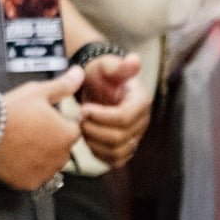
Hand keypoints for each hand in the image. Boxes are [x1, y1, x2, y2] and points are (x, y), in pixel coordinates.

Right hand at [0, 66, 84, 190]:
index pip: (72, 132)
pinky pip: (34, 178)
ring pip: (49, 166)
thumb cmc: (12, 108)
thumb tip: (80, 72)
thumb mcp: (38, 92)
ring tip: (20, 146)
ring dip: (41, 158)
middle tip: (28, 133)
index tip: (40, 121)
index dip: (57, 125)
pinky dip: (27, 171)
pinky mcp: (29, 183)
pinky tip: (15, 158)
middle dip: (51, 143)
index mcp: (68, 134)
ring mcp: (45, 172)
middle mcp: (62, 157)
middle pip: (62, 150)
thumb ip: (63, 86)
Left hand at [76, 53, 152, 168]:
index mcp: (140, 101)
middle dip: (93, 128)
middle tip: (78, 117)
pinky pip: (114, 160)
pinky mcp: (125, 147)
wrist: (99, 87)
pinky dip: (98, 153)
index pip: (123, 117)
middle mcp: (142, 121)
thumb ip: (117, 65)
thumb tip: (133, 60)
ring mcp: (135, 136)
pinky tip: (87, 138)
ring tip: (81, 126)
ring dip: (93, 141)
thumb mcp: (106, 65)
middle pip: (119, 137)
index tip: (83, 108)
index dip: (100, 116)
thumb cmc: (102, 75)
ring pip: (116, 151)